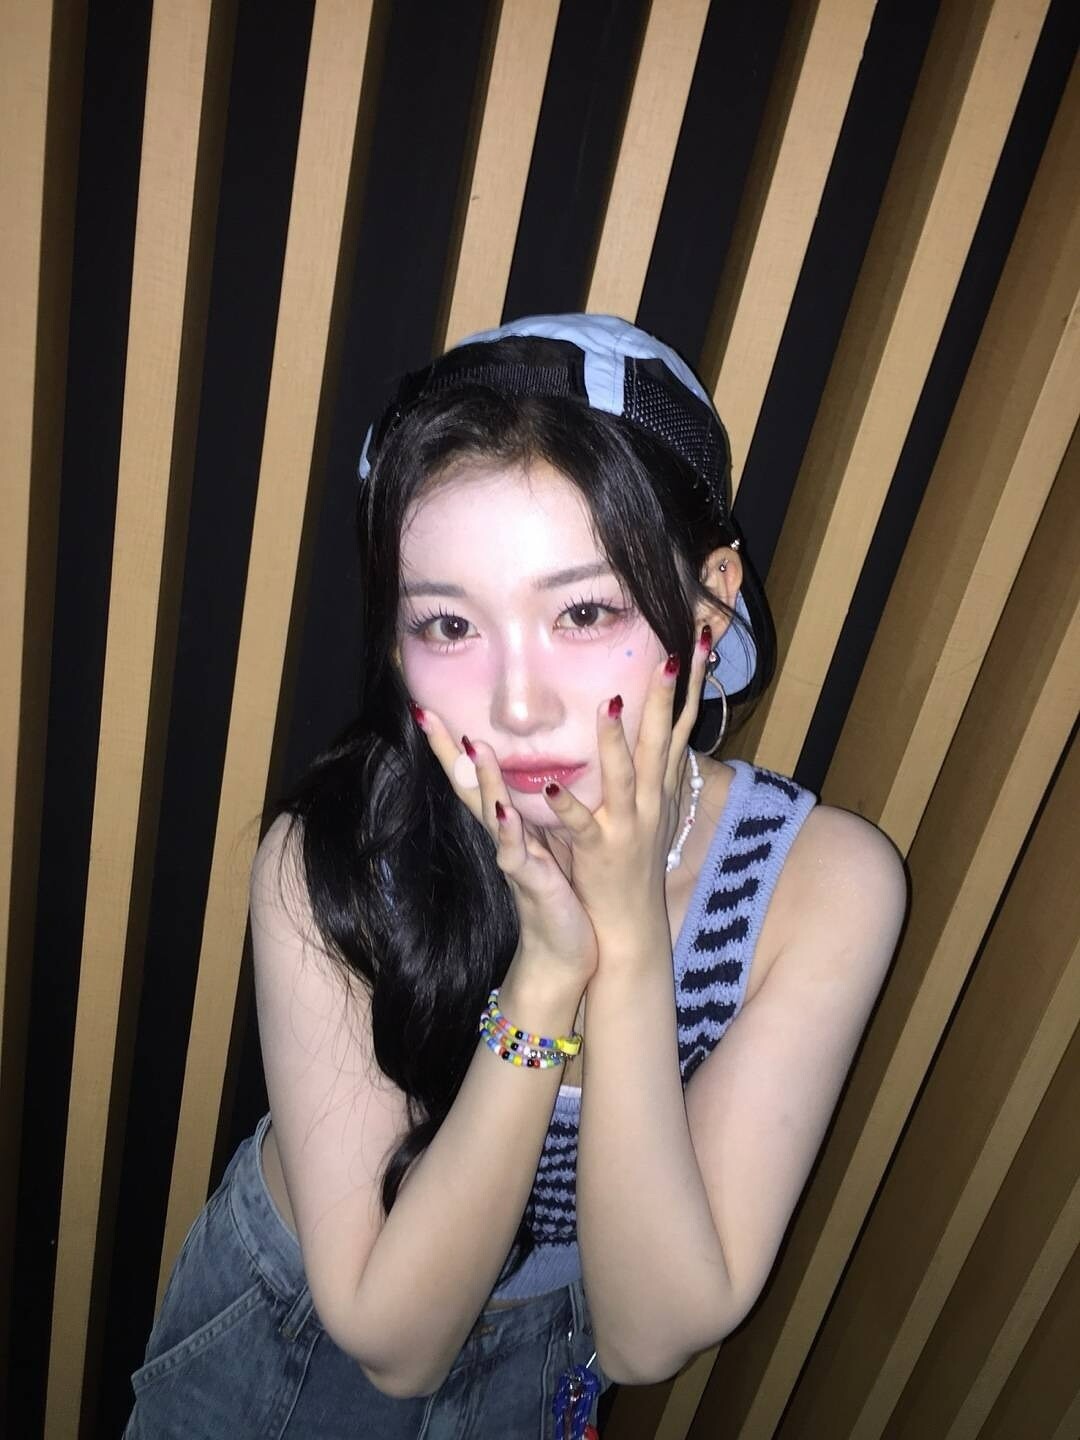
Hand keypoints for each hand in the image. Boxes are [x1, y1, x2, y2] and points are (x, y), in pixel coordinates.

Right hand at [414, 708, 597, 990]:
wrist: (562, 954)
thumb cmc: (559, 895)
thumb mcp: (545, 844)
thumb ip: (533, 811)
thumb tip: (532, 771)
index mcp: (508, 825)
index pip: (474, 775)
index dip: (450, 743)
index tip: (428, 705)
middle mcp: (502, 837)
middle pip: (465, 786)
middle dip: (445, 750)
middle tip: (423, 712)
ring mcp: (512, 858)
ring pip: (489, 813)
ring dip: (480, 780)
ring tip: (472, 745)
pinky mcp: (530, 882)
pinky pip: (515, 853)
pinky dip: (508, 832)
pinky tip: (504, 810)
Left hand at [539, 627, 712, 946]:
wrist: (631, 926)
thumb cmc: (634, 860)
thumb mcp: (650, 804)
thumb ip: (651, 762)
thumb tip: (658, 720)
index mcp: (660, 784)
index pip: (681, 723)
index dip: (692, 682)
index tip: (697, 638)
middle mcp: (651, 800)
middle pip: (661, 740)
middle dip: (666, 697)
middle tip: (673, 655)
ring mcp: (627, 826)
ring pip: (624, 778)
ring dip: (616, 743)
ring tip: (608, 706)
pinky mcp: (599, 854)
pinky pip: (582, 828)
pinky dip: (568, 809)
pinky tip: (552, 788)